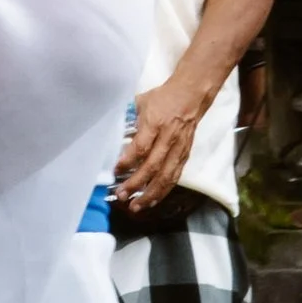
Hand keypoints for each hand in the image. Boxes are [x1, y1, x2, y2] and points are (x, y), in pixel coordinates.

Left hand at [112, 77, 201, 214]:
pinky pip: (174, 177)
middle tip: (121, 195)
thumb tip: (111, 131)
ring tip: (136, 206)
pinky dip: (163, 191)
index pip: (141, 147)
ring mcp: (178, 149)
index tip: (115, 171)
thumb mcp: (141, 101)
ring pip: (166, 177)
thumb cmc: (162, 98)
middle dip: (136, 184)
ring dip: (150, 194)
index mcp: (155, 123)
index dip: (128, 161)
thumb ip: (127, 117)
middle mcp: (168, 138)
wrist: (191, 96)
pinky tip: (152, 200)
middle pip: (152, 166)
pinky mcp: (185, 156)